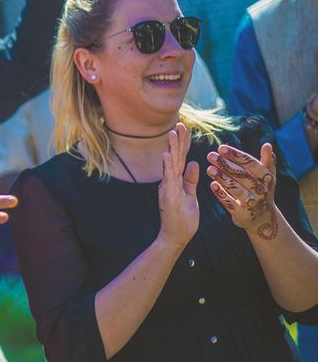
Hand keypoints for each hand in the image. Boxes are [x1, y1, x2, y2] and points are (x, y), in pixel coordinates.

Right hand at [157, 123, 199, 249]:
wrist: (175, 237)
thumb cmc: (183, 219)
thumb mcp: (191, 196)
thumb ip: (190, 180)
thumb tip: (195, 163)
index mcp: (175, 181)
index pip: (180, 158)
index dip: (183, 144)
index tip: (184, 128)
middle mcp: (169, 182)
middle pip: (175, 157)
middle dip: (178, 140)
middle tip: (180, 124)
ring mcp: (168, 188)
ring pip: (170, 164)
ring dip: (171, 148)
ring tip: (172, 133)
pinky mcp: (169, 196)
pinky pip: (168, 179)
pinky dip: (167, 166)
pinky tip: (167, 155)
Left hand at [207, 142, 278, 239]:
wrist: (263, 218)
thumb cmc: (261, 190)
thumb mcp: (267, 176)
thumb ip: (266, 161)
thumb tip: (267, 144)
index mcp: (267, 178)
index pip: (251, 163)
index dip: (236, 155)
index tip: (221, 147)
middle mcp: (261, 190)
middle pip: (242, 175)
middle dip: (225, 164)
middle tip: (210, 155)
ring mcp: (253, 203)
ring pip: (237, 189)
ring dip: (222, 178)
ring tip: (209, 169)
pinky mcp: (243, 215)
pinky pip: (231, 203)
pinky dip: (221, 194)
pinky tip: (212, 185)